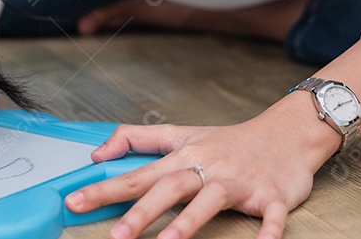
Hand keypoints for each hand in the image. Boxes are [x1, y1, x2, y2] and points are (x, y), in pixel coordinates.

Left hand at [64, 97, 339, 238]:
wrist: (287, 133)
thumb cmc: (228, 140)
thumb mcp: (180, 134)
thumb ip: (136, 140)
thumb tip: (98, 152)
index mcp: (182, 157)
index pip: (137, 174)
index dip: (105, 188)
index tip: (74, 202)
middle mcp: (207, 168)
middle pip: (168, 189)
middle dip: (140, 212)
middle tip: (115, 235)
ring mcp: (239, 182)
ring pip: (210, 200)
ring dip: (190, 221)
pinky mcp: (272, 195)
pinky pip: (271, 215)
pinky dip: (268, 230)